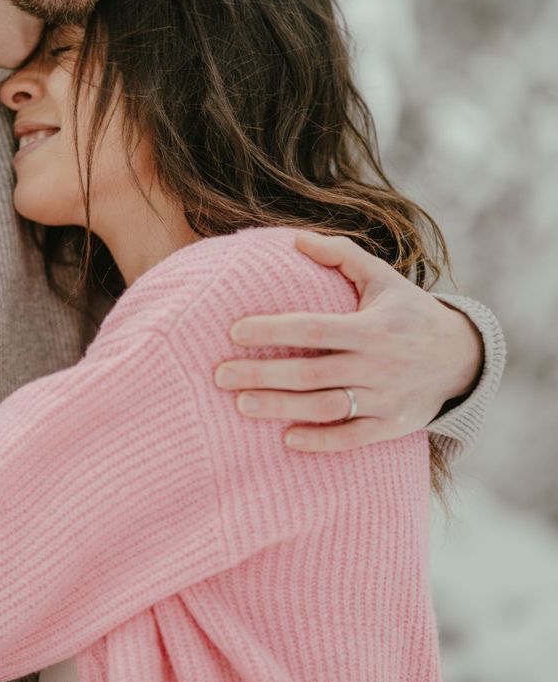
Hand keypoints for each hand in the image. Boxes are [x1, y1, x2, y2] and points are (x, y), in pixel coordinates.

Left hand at [213, 231, 483, 452]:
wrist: (461, 357)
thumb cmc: (408, 311)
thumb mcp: (382, 277)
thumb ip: (341, 255)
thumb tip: (295, 239)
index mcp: (374, 327)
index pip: (314, 328)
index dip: (273, 330)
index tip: (234, 330)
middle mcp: (379, 365)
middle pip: (311, 373)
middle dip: (262, 374)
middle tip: (219, 375)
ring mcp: (385, 399)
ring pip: (326, 408)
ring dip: (281, 408)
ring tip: (241, 404)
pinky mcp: (390, 426)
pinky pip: (352, 438)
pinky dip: (320, 441)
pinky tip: (287, 438)